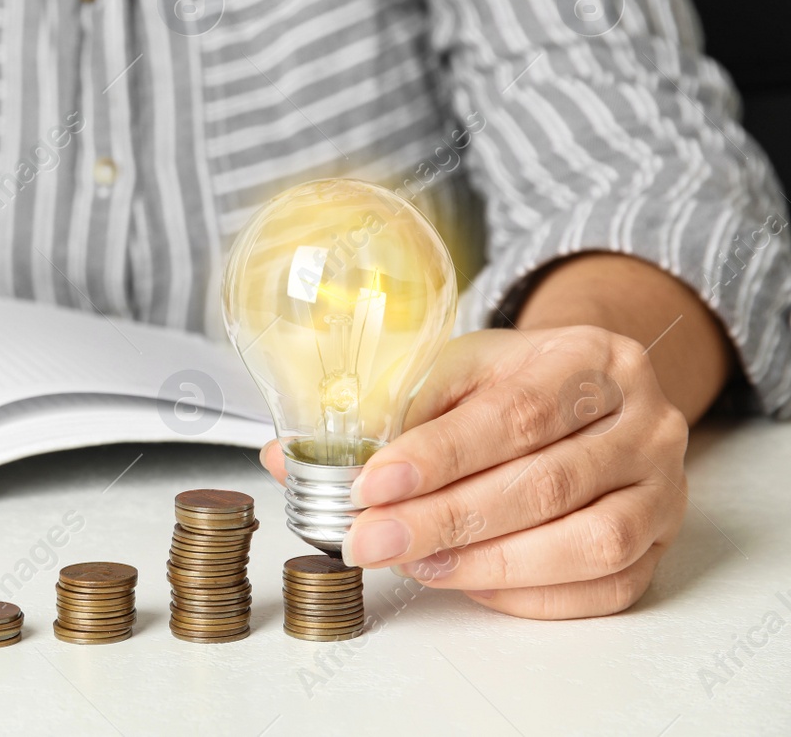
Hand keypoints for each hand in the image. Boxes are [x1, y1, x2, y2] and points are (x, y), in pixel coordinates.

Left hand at [260, 325, 690, 617]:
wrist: (592, 389)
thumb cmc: (515, 379)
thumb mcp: (453, 367)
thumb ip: (383, 409)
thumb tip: (288, 457)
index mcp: (590, 358)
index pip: (514, 413)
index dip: (437, 456)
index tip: (368, 485)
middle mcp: (644, 421)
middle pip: (544, 482)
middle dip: (444, 519)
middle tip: (369, 540)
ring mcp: (663, 487)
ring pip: (587, 541)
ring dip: (489, 561)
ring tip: (415, 563)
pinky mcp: (661, 542)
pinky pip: (604, 586)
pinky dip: (529, 592)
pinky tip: (467, 579)